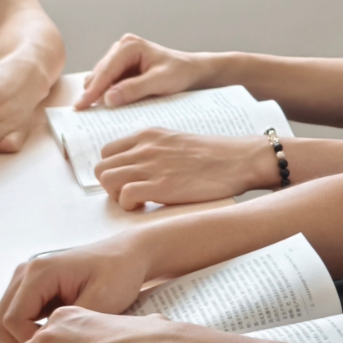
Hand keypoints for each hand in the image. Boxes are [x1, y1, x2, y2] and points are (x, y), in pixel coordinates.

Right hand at [0, 236, 152, 342]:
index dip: (28, 342)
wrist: (127, 255)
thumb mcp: (102, 300)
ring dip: (18, 338)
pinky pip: (11, 317)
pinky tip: (53, 332)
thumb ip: (70, 324)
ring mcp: (23, 279)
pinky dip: (24, 330)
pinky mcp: (29, 287)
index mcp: (39, 272)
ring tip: (52, 342)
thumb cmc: (119, 274)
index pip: (11, 320)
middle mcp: (24, 273)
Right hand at [75, 34, 215, 109]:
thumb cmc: (180, 73)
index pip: (106, 71)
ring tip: (96, 110)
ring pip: (101, 78)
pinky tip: (110, 104)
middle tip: (84, 112)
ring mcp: (120, 56)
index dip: (93, 90)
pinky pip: (108, 81)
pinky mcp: (122, 66)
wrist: (192, 71)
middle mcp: (121, 47)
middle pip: (99, 73)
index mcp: (129, 46)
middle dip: (93, 92)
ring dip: (100, 93)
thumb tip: (108, 98)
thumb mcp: (160, 82)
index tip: (81, 106)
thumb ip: (135, 89)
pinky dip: (107, 92)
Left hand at [94, 129, 278, 209]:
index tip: (128, 182)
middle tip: (131, 195)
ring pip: (107, 181)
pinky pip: (125, 197)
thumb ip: (154, 150)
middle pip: (102, 168)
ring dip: (117, 196)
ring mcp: (151, 166)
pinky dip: (130, 206)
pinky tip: (147, 207)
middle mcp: (144, 147)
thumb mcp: (177, 142)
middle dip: (111, 186)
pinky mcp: (160, 186)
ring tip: (138, 202)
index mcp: (147, 135)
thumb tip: (140, 168)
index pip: (107, 152)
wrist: (239, 160)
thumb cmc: (215, 156)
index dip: (114, 171)